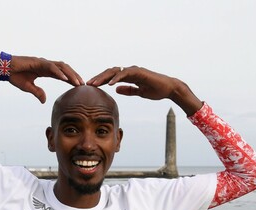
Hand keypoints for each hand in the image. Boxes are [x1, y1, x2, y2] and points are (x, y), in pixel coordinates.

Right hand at [9, 56, 83, 102]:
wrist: (3, 69)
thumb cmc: (15, 76)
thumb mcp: (28, 87)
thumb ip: (37, 92)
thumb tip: (44, 101)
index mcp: (44, 70)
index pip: (61, 74)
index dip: (71, 79)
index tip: (78, 86)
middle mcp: (45, 64)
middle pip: (64, 69)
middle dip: (74, 76)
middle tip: (83, 85)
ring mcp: (42, 62)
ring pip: (61, 66)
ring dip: (70, 74)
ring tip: (78, 82)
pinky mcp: (37, 61)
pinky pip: (51, 67)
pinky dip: (59, 73)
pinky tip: (66, 80)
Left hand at [87, 66, 202, 115]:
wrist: (169, 89)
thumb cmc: (156, 90)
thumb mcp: (138, 92)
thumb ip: (128, 90)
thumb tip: (116, 90)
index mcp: (128, 76)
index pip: (110, 77)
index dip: (100, 81)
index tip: (91, 87)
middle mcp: (130, 71)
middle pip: (110, 73)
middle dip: (98, 78)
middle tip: (87, 84)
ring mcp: (134, 70)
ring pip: (115, 71)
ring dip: (103, 77)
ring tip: (94, 84)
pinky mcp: (139, 72)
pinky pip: (125, 74)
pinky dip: (116, 78)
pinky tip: (109, 84)